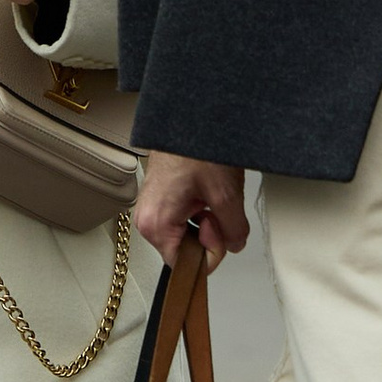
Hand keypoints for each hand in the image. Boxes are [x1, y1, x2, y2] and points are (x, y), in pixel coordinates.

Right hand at [134, 150, 249, 267]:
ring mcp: (151, 208)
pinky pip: (181, 218)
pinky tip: (204, 191)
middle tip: (216, 208)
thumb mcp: (226, 194)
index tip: (220, 227)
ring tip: (210, 195)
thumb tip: (234, 243)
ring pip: (185, 233)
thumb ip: (233, 229)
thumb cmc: (196, 147)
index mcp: (156, 224)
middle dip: (208, 235)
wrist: (189, 116)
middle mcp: (147, 219)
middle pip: (184, 249)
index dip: (210, 251)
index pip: (184, 264)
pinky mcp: (158, 198)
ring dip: (205, 221)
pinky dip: (198, 210)